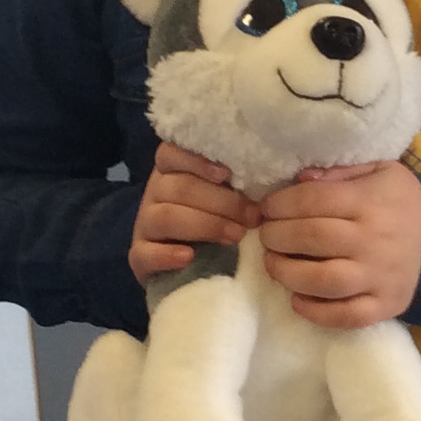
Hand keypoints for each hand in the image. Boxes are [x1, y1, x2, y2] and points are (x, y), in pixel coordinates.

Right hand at [129, 145, 261, 285]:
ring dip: (205, 225)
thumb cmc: (216, 221)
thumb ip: (239, 183)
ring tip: (235, 235)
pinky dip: (167, 255)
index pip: (170, 153)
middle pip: (179, 188)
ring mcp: (144, 224)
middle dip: (221, 202)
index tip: (227, 174)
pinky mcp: (139, 255)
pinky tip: (189, 257)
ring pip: (166, 217)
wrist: (191, 267)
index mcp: (172, 171)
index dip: (197, 161)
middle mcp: (154, 193)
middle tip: (251, 217)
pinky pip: (145, 253)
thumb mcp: (226, 197)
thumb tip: (281, 176)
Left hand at [258, 160, 420, 327]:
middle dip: (277, 236)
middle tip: (267, 235)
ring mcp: (379, 277)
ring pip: (324, 280)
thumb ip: (340, 172)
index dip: (280, 204)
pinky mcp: (384, 305)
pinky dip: (316, 312)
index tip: (267, 209)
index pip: (313, 201)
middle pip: (312, 238)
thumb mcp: (379, 171)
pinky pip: (346, 316)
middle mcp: (374, 240)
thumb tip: (300, 180)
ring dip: (288, 273)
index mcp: (370, 202)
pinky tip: (297, 299)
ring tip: (274, 264)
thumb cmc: (400, 203)